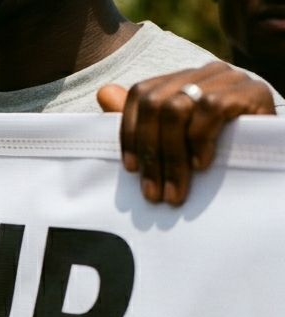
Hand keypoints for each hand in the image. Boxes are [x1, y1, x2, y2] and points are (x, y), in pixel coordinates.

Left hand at [97, 61, 276, 205]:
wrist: (264, 151)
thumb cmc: (215, 148)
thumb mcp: (174, 139)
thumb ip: (141, 119)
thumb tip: (103, 92)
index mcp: (179, 80)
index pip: (140, 95)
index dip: (130, 133)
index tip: (132, 170)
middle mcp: (201, 72)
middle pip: (155, 105)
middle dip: (151, 155)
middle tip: (154, 194)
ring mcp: (226, 78)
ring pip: (177, 109)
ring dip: (172, 157)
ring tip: (176, 190)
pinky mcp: (249, 90)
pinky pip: (211, 109)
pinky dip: (200, 141)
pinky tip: (202, 165)